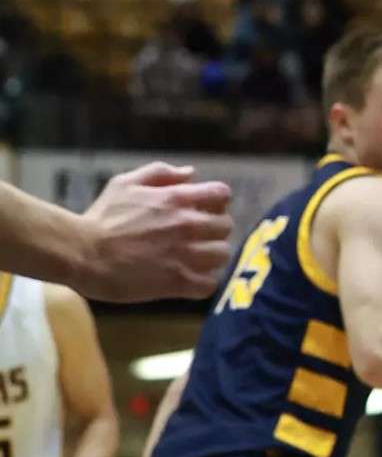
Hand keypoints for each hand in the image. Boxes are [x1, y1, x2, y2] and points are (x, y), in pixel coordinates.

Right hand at [77, 162, 232, 301]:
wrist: (81, 253)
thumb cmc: (100, 217)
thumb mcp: (125, 184)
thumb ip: (160, 173)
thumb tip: (191, 173)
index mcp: (176, 198)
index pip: (222, 194)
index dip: (216, 202)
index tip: (204, 210)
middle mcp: (187, 225)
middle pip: (226, 226)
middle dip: (213, 230)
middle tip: (196, 237)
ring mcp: (185, 254)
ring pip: (222, 255)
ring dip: (210, 257)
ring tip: (194, 259)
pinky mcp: (178, 281)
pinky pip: (210, 284)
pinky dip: (202, 282)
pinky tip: (189, 279)